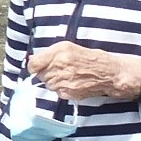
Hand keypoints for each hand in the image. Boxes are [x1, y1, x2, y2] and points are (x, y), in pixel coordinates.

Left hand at [26, 41, 140, 100]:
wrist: (108, 73)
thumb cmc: (89, 58)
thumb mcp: (68, 47)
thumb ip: (48, 53)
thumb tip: (32, 59)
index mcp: (59, 53)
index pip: (33, 64)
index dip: (34, 66)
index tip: (37, 66)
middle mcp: (60, 67)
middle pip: (39, 75)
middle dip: (45, 72)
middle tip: (58, 69)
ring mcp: (63, 82)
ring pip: (47, 84)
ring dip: (53, 81)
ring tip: (67, 75)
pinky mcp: (68, 93)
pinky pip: (56, 92)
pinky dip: (61, 88)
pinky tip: (71, 82)